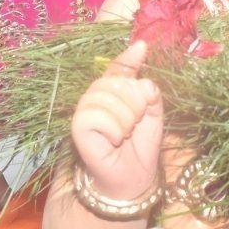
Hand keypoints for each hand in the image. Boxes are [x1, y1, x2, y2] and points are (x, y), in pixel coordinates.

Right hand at [71, 41, 164, 203]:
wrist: (131, 181)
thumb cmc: (140, 149)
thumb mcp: (151, 113)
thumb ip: (148, 89)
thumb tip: (142, 58)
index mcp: (111, 92)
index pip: (117, 66)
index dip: (129, 57)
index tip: (143, 47)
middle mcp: (95, 97)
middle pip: (117, 81)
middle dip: (135, 103)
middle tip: (134, 125)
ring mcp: (84, 111)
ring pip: (108, 97)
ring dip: (126, 119)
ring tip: (125, 135)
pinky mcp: (77, 127)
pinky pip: (98, 115)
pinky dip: (114, 130)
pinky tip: (114, 141)